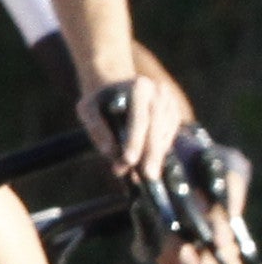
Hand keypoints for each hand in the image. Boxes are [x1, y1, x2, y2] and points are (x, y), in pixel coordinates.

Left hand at [85, 64, 181, 182]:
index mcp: (139, 87)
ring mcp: (170, 104)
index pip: (139, 117)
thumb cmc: (99, 101)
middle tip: (147, 176)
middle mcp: (159, 94)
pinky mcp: (174, 116)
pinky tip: (149, 164)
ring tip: (142, 176)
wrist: (116, 89)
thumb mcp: (87, 108)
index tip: (129, 160)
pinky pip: (169, 138)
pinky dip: (160, 152)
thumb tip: (111, 153)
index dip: (135, 140)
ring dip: (154, 157)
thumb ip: (95, 127)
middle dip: (151, 154)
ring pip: (165, 135)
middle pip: (157, 127)